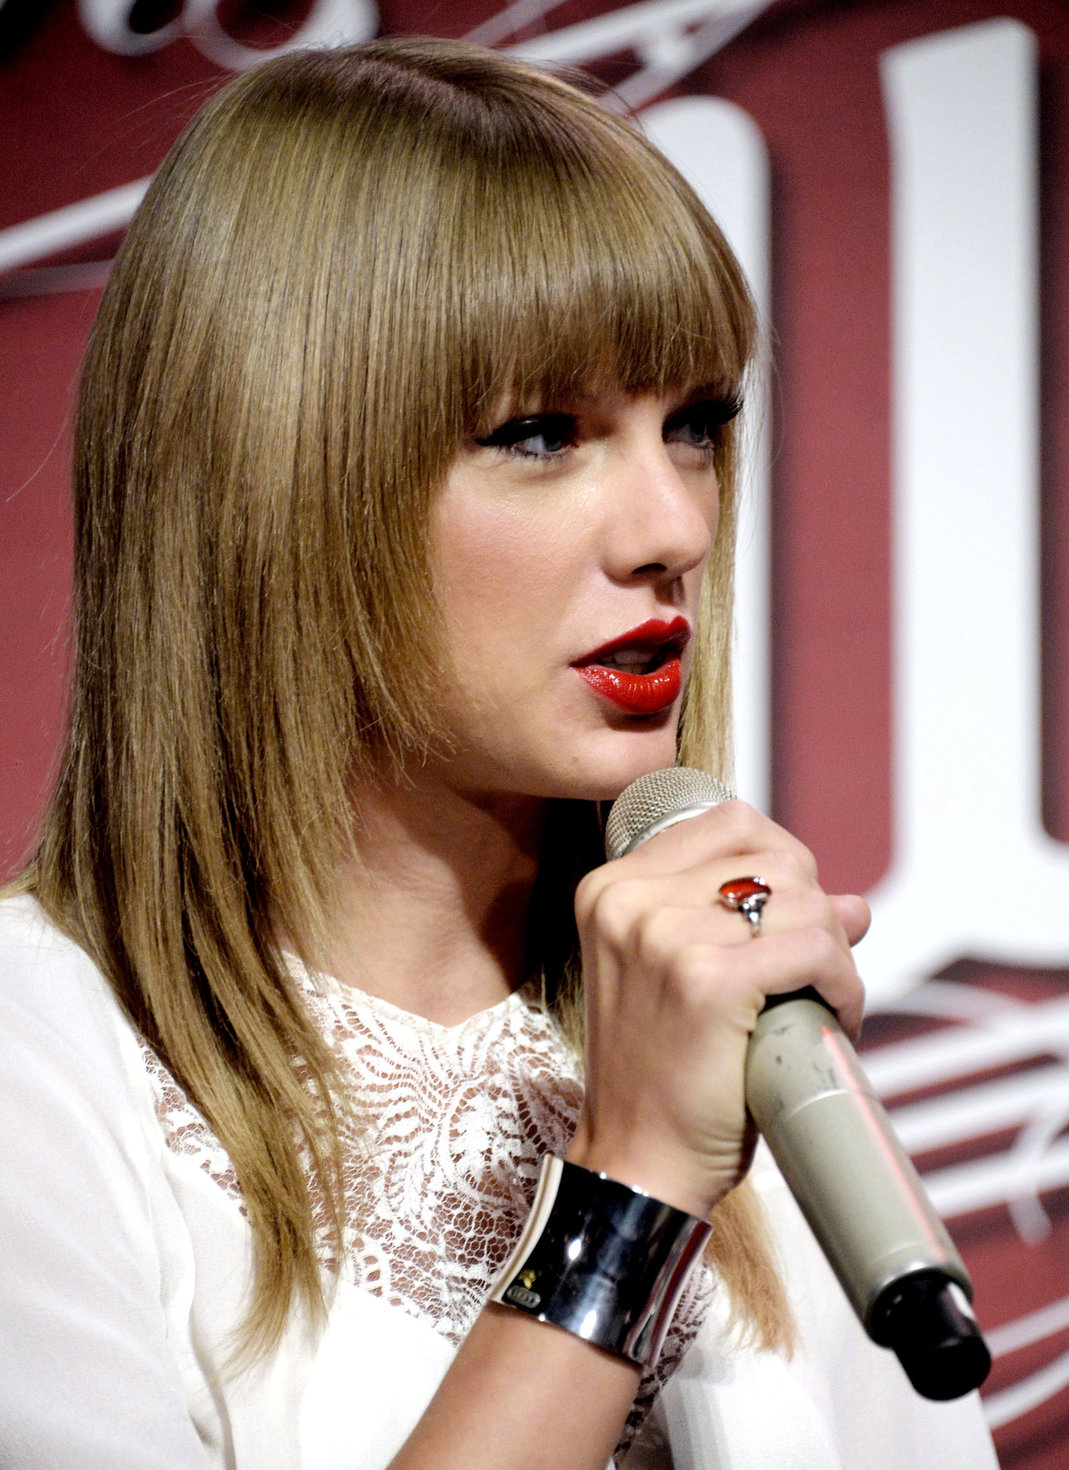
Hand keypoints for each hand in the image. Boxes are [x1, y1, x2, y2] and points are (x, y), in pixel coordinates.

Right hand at [566, 800, 869, 1217]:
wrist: (636, 1163)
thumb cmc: (662, 1077)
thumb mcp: (685, 979)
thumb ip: (752, 925)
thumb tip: (853, 903)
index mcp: (612, 888)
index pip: (729, 823)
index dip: (782, 866)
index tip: (792, 919)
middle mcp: (629, 900)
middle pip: (774, 856)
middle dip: (814, 909)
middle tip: (814, 970)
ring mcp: (663, 936)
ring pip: (804, 902)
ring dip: (834, 954)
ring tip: (821, 1002)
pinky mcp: (707, 980)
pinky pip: (816, 950)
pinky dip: (844, 985)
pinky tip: (832, 1020)